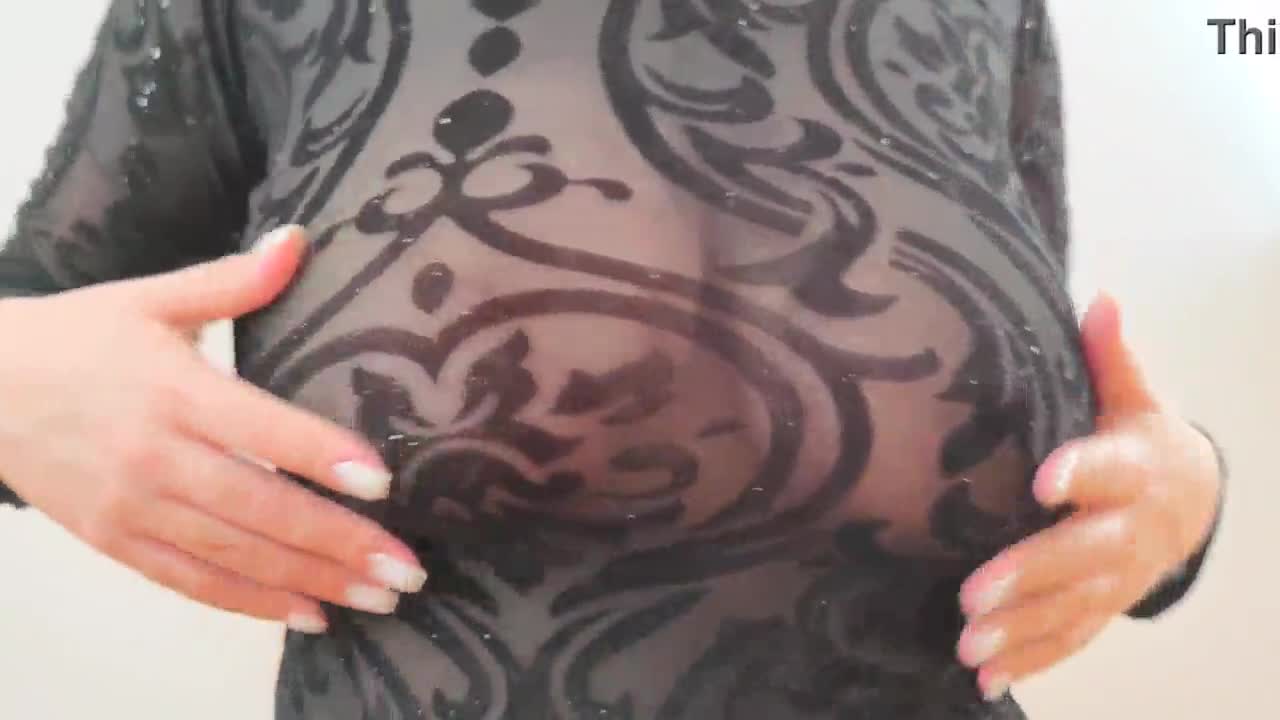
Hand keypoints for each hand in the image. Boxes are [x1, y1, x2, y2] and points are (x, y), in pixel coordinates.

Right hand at [0, 227, 426, 633]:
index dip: (321, 456)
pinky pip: (191, 582)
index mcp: (174, 390)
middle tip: (407, 570)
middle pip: (260, 507)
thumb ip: (231, 280)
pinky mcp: (116, 541)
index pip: (261, 429)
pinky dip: (250, 604)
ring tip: (378, 597)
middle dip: (339, 543)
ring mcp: (134, 507)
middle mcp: (156, 457)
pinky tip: (308, 614)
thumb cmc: (76, 337)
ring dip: (311, 581)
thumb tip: (298, 239)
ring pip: (235, 555)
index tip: (382, 482)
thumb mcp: (150, 298)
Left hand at [954, 294, 1221, 699]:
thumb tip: (1100, 298)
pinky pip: (1069, 641)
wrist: (1191, 502)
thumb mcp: (1133, 398)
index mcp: (1134, 470)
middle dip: (1030, 576)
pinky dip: (1030, 662)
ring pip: (1070, 609)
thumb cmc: (1142, 440)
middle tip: (972, 593)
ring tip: (966, 643)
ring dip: (1019, 630)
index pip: (1110, 470)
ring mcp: (1116, 579)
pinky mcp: (1100, 608)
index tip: (1044, 479)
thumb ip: (1111, 358)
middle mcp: (1127, 531)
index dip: (1082, 473)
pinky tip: (983, 677)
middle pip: (1081, 556)